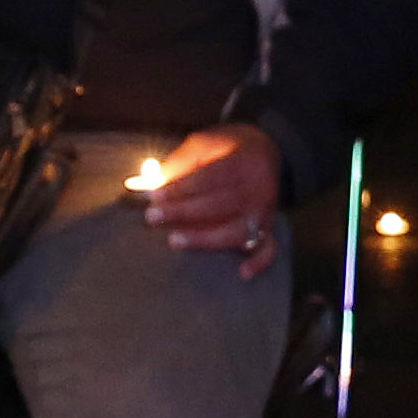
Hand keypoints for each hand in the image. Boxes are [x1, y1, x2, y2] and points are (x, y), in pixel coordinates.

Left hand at [135, 124, 285, 274]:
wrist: (266, 151)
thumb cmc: (228, 148)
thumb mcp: (204, 143)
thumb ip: (179, 162)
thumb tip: (148, 184)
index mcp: (245, 161)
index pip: (211, 177)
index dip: (181, 187)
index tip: (154, 196)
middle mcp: (260, 188)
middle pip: (221, 204)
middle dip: (184, 212)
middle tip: (152, 217)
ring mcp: (266, 211)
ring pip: (238, 231)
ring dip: (205, 238)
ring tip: (174, 240)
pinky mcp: (268, 227)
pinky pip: (268, 248)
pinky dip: (259, 262)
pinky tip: (243, 273)